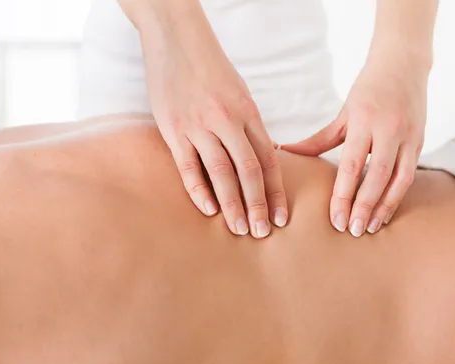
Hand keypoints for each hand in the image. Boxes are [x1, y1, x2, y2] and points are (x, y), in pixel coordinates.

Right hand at [134, 1, 287, 238]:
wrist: (176, 39)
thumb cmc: (211, 69)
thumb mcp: (239, 94)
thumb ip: (249, 126)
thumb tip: (263, 158)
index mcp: (248, 112)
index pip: (268, 160)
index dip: (276, 191)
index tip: (281, 216)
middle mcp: (227, 120)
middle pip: (248, 170)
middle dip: (258, 204)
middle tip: (262, 232)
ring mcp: (198, 124)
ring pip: (221, 172)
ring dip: (232, 204)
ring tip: (239, 228)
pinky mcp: (173, 128)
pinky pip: (188, 165)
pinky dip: (199, 189)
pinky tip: (208, 210)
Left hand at [283, 53, 427, 236]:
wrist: (404, 63)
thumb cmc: (368, 89)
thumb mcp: (344, 113)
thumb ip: (319, 139)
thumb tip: (287, 152)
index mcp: (364, 120)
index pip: (352, 165)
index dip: (343, 195)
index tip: (336, 219)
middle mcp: (389, 129)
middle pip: (377, 176)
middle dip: (364, 206)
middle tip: (352, 230)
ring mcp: (409, 135)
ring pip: (400, 179)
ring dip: (385, 206)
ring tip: (371, 228)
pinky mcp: (421, 140)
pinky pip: (411, 174)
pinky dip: (398, 195)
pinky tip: (386, 211)